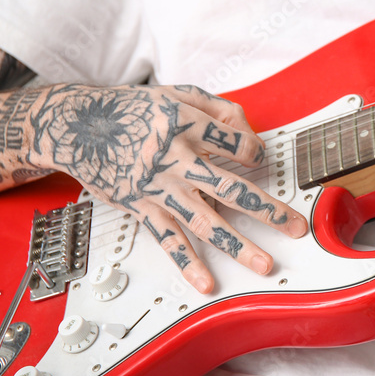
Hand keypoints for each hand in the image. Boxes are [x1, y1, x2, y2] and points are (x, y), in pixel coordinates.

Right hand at [28, 84, 307, 292]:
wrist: (78, 126)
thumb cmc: (134, 109)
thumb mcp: (178, 93)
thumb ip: (219, 108)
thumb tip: (250, 131)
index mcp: (188, 126)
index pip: (239, 145)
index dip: (257, 152)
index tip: (260, 158)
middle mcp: (176, 160)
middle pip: (232, 188)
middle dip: (268, 210)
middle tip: (296, 227)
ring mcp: (159, 188)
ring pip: (206, 221)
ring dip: (238, 245)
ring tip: (264, 263)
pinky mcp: (142, 207)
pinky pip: (168, 239)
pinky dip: (186, 263)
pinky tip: (205, 282)